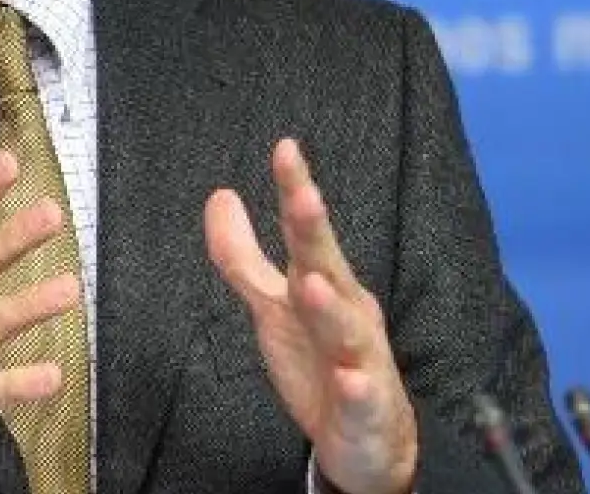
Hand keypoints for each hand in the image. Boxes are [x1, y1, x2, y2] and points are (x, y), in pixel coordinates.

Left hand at [203, 139, 416, 493]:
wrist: (369, 439)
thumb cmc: (320, 359)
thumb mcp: (274, 305)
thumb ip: (243, 256)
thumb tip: (220, 195)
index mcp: (324, 283)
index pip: (305, 232)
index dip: (295, 191)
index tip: (285, 148)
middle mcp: (347, 313)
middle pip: (329, 266)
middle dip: (316, 232)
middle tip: (304, 194)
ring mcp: (360, 360)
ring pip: (347, 330)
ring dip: (331, 306)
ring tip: (312, 283)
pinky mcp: (366, 408)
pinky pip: (363, 396)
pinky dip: (357, 387)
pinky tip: (350, 378)